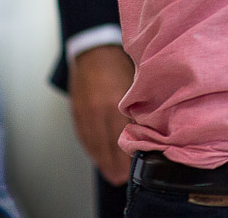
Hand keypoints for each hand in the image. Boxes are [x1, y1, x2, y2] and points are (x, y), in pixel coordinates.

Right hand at [68, 44, 134, 184]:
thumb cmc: (119, 63)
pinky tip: (99, 157)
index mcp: (116, 102)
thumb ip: (141, 103)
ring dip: (103, 161)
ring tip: (112, 174)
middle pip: (108, 144)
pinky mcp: (77, 112)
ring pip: (95, 144)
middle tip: (123, 177)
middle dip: (116, 164)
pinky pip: (84, 136)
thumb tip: (151, 125)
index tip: (135, 166)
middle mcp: (99, 111)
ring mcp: (85, 113)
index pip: (123, 136)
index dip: (128, 154)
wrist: (93, 50)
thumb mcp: (136, 80)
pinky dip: (92, 149)